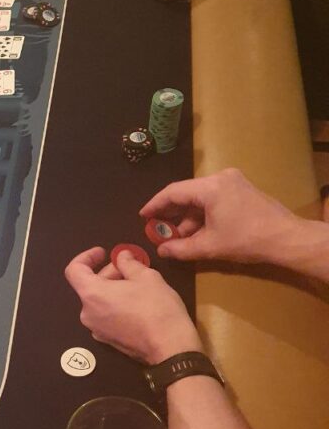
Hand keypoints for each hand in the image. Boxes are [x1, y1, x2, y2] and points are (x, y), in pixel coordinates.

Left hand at [64, 247, 200, 364]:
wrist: (170, 348)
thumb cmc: (157, 307)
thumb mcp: (146, 277)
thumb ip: (129, 263)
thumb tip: (121, 256)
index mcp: (92, 295)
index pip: (74, 270)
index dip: (86, 257)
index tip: (103, 252)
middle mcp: (88, 314)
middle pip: (89, 286)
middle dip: (108, 273)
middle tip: (131, 268)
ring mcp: (97, 330)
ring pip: (99, 301)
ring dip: (113, 289)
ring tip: (137, 285)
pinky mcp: (108, 341)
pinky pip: (105, 316)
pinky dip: (115, 305)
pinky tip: (136, 304)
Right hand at [139, 168, 300, 264]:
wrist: (286, 239)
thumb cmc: (246, 240)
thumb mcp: (209, 247)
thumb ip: (181, 249)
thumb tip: (161, 251)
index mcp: (210, 187)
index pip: (173, 192)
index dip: (155, 205)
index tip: (142, 216)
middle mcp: (220, 177)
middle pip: (186, 193)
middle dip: (171, 213)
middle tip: (157, 228)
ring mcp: (233, 182)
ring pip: (200, 197)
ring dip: (187, 217)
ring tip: (178, 237)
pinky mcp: (241, 189)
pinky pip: (213, 199)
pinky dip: (202, 214)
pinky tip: (196, 232)